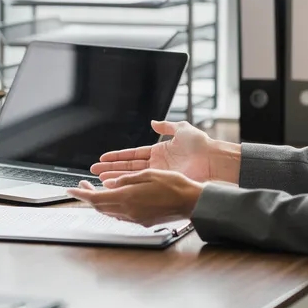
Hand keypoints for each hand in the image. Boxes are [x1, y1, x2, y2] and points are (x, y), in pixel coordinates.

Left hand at [66, 170, 201, 226]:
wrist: (191, 202)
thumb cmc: (174, 185)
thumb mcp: (148, 174)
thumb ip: (126, 180)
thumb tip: (109, 183)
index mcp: (128, 198)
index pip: (96, 198)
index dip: (80, 195)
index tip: (69, 190)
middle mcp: (129, 211)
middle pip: (100, 206)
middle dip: (88, 197)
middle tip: (82, 186)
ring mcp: (136, 218)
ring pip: (109, 212)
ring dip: (100, 202)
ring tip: (96, 191)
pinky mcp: (143, 222)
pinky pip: (120, 215)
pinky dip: (112, 207)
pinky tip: (114, 199)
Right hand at [89, 120, 237, 184]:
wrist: (212, 158)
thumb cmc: (201, 144)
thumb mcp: (182, 129)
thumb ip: (166, 126)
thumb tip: (154, 122)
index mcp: (158, 151)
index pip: (133, 154)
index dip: (117, 156)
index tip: (103, 158)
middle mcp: (156, 164)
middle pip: (128, 166)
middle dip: (110, 168)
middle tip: (94, 170)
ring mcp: (158, 174)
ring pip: (131, 176)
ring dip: (115, 177)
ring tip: (100, 179)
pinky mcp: (163, 182)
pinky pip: (141, 183)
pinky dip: (127, 184)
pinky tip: (116, 186)